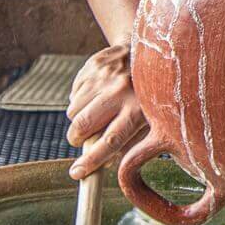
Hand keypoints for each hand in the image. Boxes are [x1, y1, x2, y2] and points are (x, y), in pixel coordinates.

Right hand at [65, 42, 148, 179]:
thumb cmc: (149, 95)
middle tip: (81, 140)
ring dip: (79, 118)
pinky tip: (97, 94)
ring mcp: (105, 77)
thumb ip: (129, 144)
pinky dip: (80, 100)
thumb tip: (103, 164)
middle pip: (83, 126)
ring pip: (73, 111)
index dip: (91, 161)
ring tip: (97, 112)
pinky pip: (73, 94)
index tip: (77, 173)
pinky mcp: (94, 65)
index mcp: (137, 110)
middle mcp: (120, 91)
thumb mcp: (150, 120)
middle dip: (77, 139)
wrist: (148, 51)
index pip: (110, 141)